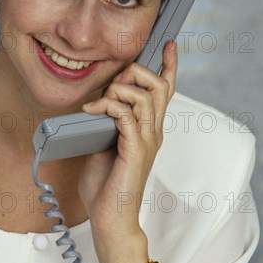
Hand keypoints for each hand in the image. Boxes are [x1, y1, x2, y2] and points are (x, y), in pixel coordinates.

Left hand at [79, 41, 177, 262]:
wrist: (110, 217)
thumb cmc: (106, 184)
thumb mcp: (104, 143)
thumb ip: (107, 121)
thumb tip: (96, 101)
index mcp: (149, 128)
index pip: (166, 91)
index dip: (169, 66)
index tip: (169, 45)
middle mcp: (153, 131)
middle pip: (159, 86)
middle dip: (137, 72)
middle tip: (115, 80)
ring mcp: (147, 140)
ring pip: (145, 96)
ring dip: (119, 90)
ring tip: (100, 101)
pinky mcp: (136, 150)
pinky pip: (127, 115)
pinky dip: (109, 106)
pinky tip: (93, 111)